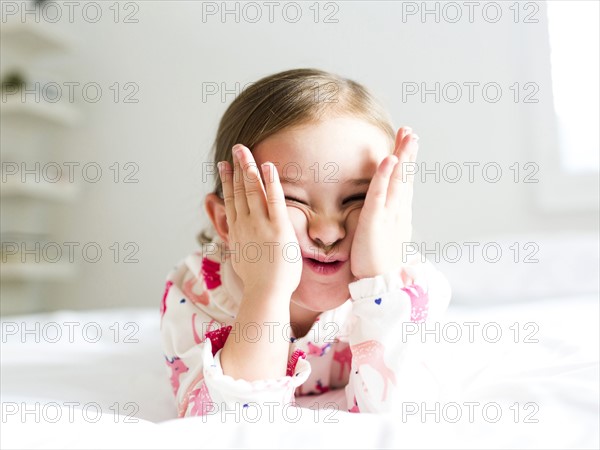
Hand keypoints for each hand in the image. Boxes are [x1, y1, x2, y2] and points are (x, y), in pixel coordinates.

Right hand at [219, 144, 301, 295]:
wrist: (265, 293)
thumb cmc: (259, 282)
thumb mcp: (242, 258)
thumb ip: (240, 243)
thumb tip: (236, 237)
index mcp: (237, 231)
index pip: (231, 200)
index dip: (227, 180)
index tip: (223, 165)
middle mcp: (245, 224)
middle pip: (239, 190)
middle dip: (237, 167)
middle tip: (236, 148)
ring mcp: (260, 224)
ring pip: (252, 190)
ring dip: (249, 168)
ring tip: (245, 150)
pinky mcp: (278, 227)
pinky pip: (274, 199)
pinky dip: (270, 181)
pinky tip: (268, 166)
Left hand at [350, 127, 418, 279]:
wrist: (380, 287)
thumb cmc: (378, 265)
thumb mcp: (384, 239)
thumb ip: (385, 224)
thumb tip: (386, 216)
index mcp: (399, 215)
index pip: (404, 183)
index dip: (406, 163)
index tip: (407, 143)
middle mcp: (398, 212)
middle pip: (406, 177)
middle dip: (409, 153)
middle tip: (411, 132)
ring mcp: (389, 215)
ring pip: (398, 180)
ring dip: (403, 156)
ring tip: (407, 136)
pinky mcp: (376, 221)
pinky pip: (380, 194)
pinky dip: (385, 176)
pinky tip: (389, 159)